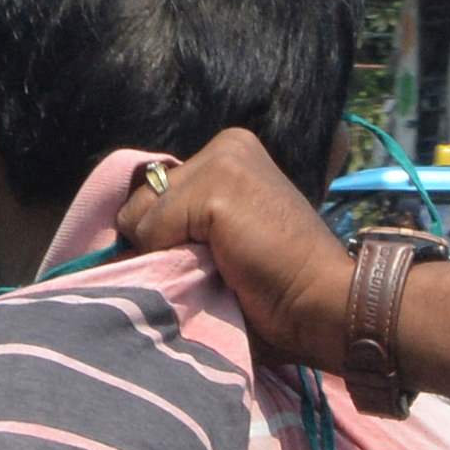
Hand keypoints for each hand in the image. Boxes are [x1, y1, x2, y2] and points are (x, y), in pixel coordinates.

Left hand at [117, 135, 353, 369]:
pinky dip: (170, 260)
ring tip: (217, 268)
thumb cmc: (280, 287)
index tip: (213, 256)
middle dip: (163, 241)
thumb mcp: (228, 234)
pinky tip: (219, 268)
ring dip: (164, 254)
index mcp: (233, 151)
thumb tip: (123, 237)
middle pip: (141, 199)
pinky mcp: (216, 188)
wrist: (325, 304)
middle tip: (217, 265)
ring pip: (140, 216)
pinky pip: (150, 231)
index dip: (168, 233)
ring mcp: (222, 161)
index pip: (156, 189)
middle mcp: (227, 145)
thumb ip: (187, 219)